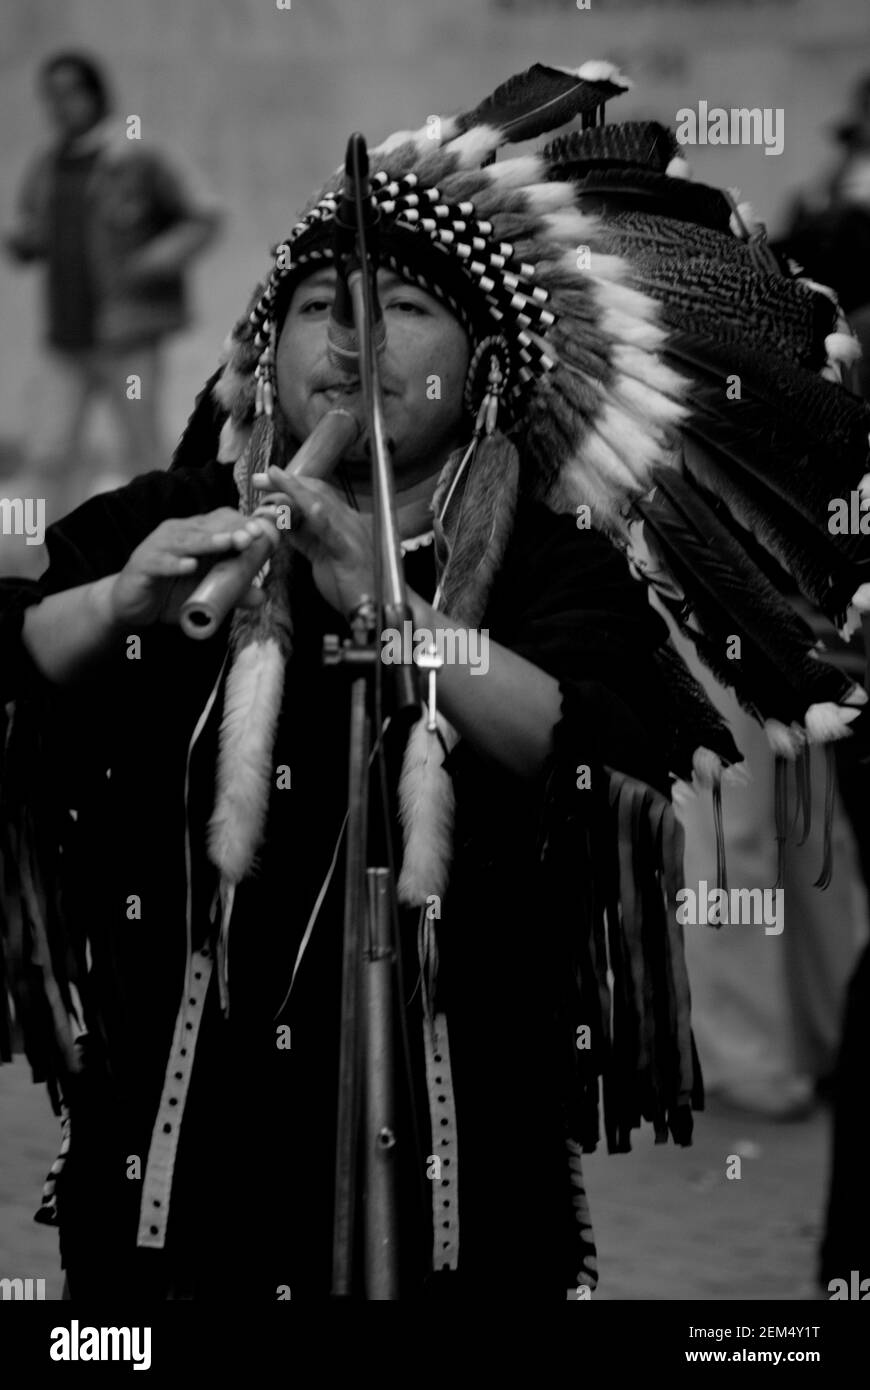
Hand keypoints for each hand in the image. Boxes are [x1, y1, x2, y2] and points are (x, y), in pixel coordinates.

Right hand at [110, 508, 278, 627]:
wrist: (130, 605)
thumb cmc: (170, 592)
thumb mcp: (205, 594)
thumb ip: (231, 593)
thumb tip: (260, 596)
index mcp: (196, 534)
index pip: (222, 520)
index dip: (242, 525)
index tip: (263, 532)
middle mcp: (178, 533)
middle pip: (208, 526)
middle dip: (232, 530)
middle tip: (252, 536)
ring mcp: (159, 547)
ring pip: (186, 540)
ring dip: (209, 541)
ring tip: (229, 543)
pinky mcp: (143, 564)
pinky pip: (160, 562)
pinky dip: (175, 564)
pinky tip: (189, 566)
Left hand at [253, 467, 374, 618]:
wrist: (378, 607)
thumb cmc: (350, 585)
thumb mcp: (321, 556)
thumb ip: (305, 537)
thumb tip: (283, 521)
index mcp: (342, 522)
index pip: (315, 494)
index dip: (290, 483)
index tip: (264, 479)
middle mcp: (348, 522)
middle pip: (315, 492)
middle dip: (286, 482)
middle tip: (258, 478)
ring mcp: (350, 535)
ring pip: (321, 505)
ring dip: (295, 490)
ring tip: (274, 478)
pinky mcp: (350, 554)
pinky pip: (333, 534)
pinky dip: (321, 520)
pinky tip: (310, 508)